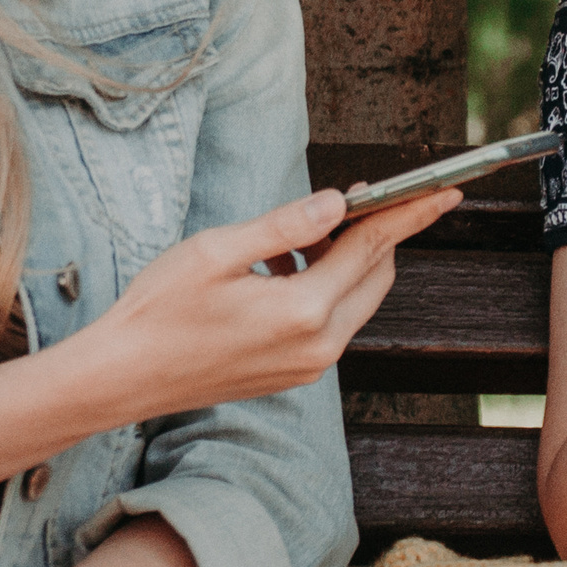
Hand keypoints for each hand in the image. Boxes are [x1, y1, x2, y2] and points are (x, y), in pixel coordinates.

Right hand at [78, 186, 458, 417]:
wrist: (122, 378)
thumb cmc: (158, 311)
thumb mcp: (216, 251)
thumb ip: (284, 226)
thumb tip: (336, 202)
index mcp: (302, 311)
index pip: (371, 248)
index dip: (407, 212)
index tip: (444, 188)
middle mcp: (317, 346)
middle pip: (374, 276)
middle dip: (378, 233)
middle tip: (361, 196)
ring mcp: (307, 366)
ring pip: (355, 300)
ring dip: (346, 260)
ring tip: (308, 230)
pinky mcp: (293, 375)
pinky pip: (330, 322)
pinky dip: (324, 287)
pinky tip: (284, 266)